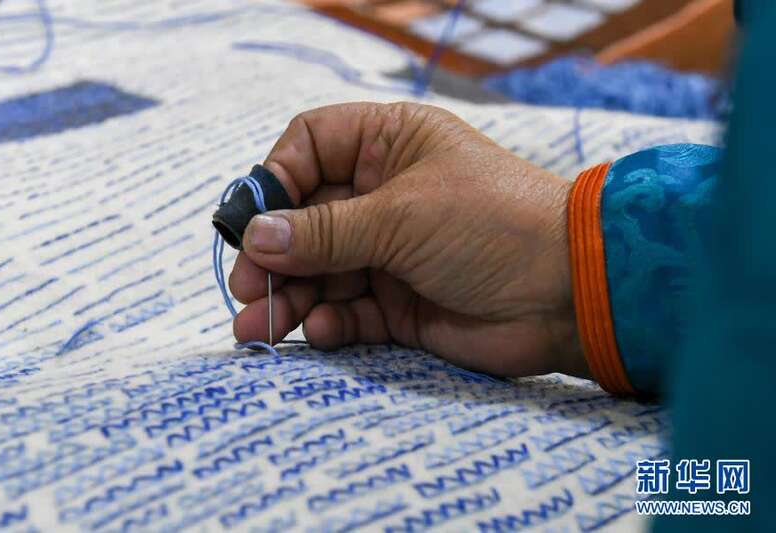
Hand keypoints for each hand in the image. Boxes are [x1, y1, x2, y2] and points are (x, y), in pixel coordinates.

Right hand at [229, 102, 588, 377]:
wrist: (567, 294)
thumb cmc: (492, 225)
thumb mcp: (401, 215)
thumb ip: (324, 231)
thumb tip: (254, 237)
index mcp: (387, 145)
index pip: (308, 149)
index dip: (273, 182)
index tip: (250, 222)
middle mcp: (383, 194)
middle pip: (304, 220)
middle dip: (273, 256)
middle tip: (246, 290)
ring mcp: (390, 252)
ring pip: (320, 273)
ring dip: (289, 298)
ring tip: (259, 328)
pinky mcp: (399, 303)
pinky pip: (347, 311)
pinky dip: (328, 323)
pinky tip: (319, 332)